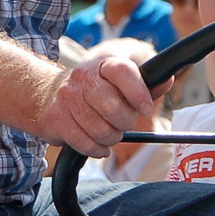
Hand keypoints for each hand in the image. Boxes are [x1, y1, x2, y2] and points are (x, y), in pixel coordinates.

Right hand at [35, 54, 172, 157]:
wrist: (47, 95)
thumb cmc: (94, 91)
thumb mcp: (117, 82)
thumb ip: (144, 84)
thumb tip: (167, 79)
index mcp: (103, 65)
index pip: (123, 72)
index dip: (138, 92)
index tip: (146, 109)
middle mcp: (83, 78)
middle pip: (113, 108)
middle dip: (125, 122)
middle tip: (123, 123)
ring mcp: (67, 98)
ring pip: (101, 130)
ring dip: (111, 138)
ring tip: (108, 132)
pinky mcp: (56, 120)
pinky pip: (85, 144)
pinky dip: (96, 149)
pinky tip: (97, 143)